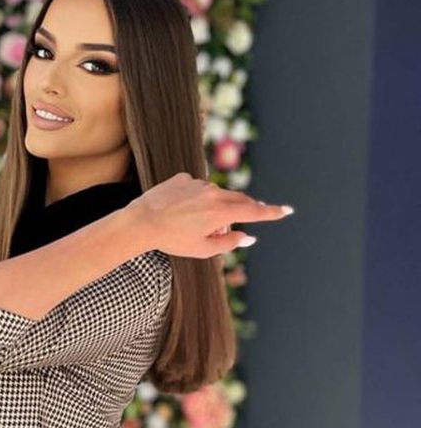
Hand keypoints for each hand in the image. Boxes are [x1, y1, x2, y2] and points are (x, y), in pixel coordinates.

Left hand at [123, 172, 293, 258]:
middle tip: (225, 228)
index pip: (253, 211)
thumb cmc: (172, 240)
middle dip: (238, 213)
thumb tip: (249, 237)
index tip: (286, 210)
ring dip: (212, 208)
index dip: (271, 212)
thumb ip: (229, 243)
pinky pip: (195, 189)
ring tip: (190, 225)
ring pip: (214, 195)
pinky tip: (177, 212)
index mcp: (221, 212)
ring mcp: (197, 183)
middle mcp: (213, 193)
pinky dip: (193, 200)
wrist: (141, 222)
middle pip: (237, 200)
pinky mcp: (182, 178)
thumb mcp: (202, 250)